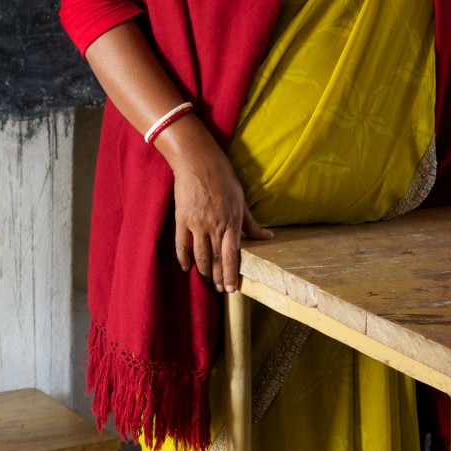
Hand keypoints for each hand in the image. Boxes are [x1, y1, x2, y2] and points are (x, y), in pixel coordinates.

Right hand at [162, 130, 273, 292]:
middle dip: (219, 276)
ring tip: (207, 280)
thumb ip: (251, 223)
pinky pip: (181, 243)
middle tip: (221, 290)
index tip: (232, 289)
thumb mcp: (241, 200)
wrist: (197, 161)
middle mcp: (214, 226)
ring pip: (200, 254)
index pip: (233, 256)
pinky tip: (186, 267)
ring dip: (204, 270)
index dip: (232, 274)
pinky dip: (183, 257)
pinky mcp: (182, 218)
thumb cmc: (223, 177)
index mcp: (231, 222)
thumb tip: (268, 237)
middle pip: (217, 259)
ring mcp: (196, 223)